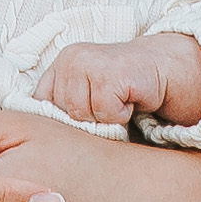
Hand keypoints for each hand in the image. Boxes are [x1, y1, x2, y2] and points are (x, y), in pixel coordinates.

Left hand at [42, 34, 200, 130]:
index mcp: (59, 65)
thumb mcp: (86, 95)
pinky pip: (104, 112)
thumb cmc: (123, 89)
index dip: (58, 122)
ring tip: (117, 101)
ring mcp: (87, 62)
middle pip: (61, 114)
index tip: (82, 118)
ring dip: (104, 117)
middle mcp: (69, 59)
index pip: (38, 105)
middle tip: (106, 106)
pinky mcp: (108, 72)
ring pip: (80, 114)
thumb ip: (63, 110)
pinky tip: (129, 100)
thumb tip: (42, 142)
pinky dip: (120, 114)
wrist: (162, 69)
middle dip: (85, 119)